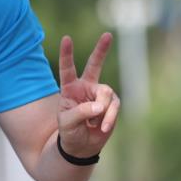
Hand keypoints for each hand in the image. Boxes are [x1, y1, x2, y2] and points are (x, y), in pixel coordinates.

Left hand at [57, 32, 120, 158]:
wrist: (81, 146)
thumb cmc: (69, 131)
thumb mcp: (67, 123)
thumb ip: (80, 112)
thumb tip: (99, 105)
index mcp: (69, 88)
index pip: (67, 69)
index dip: (67, 54)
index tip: (66, 38)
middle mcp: (85, 87)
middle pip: (95, 65)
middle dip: (101, 50)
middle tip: (107, 35)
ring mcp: (100, 95)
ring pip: (106, 94)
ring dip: (103, 110)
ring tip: (96, 125)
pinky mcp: (111, 104)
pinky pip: (114, 106)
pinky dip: (109, 118)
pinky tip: (103, 128)